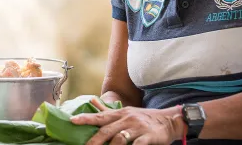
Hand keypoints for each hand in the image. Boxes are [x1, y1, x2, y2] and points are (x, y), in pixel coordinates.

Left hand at [70, 98, 184, 144]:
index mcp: (119, 114)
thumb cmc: (143, 118)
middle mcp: (127, 119)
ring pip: (120, 138)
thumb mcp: (126, 112)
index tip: (73, 121)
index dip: (86, 119)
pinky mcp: (148, 137)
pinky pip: (137, 144)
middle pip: (107, 130)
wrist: (169, 120)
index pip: (100, 116)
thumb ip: (107, 109)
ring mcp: (137, 128)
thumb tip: (91, 101)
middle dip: (94, 140)